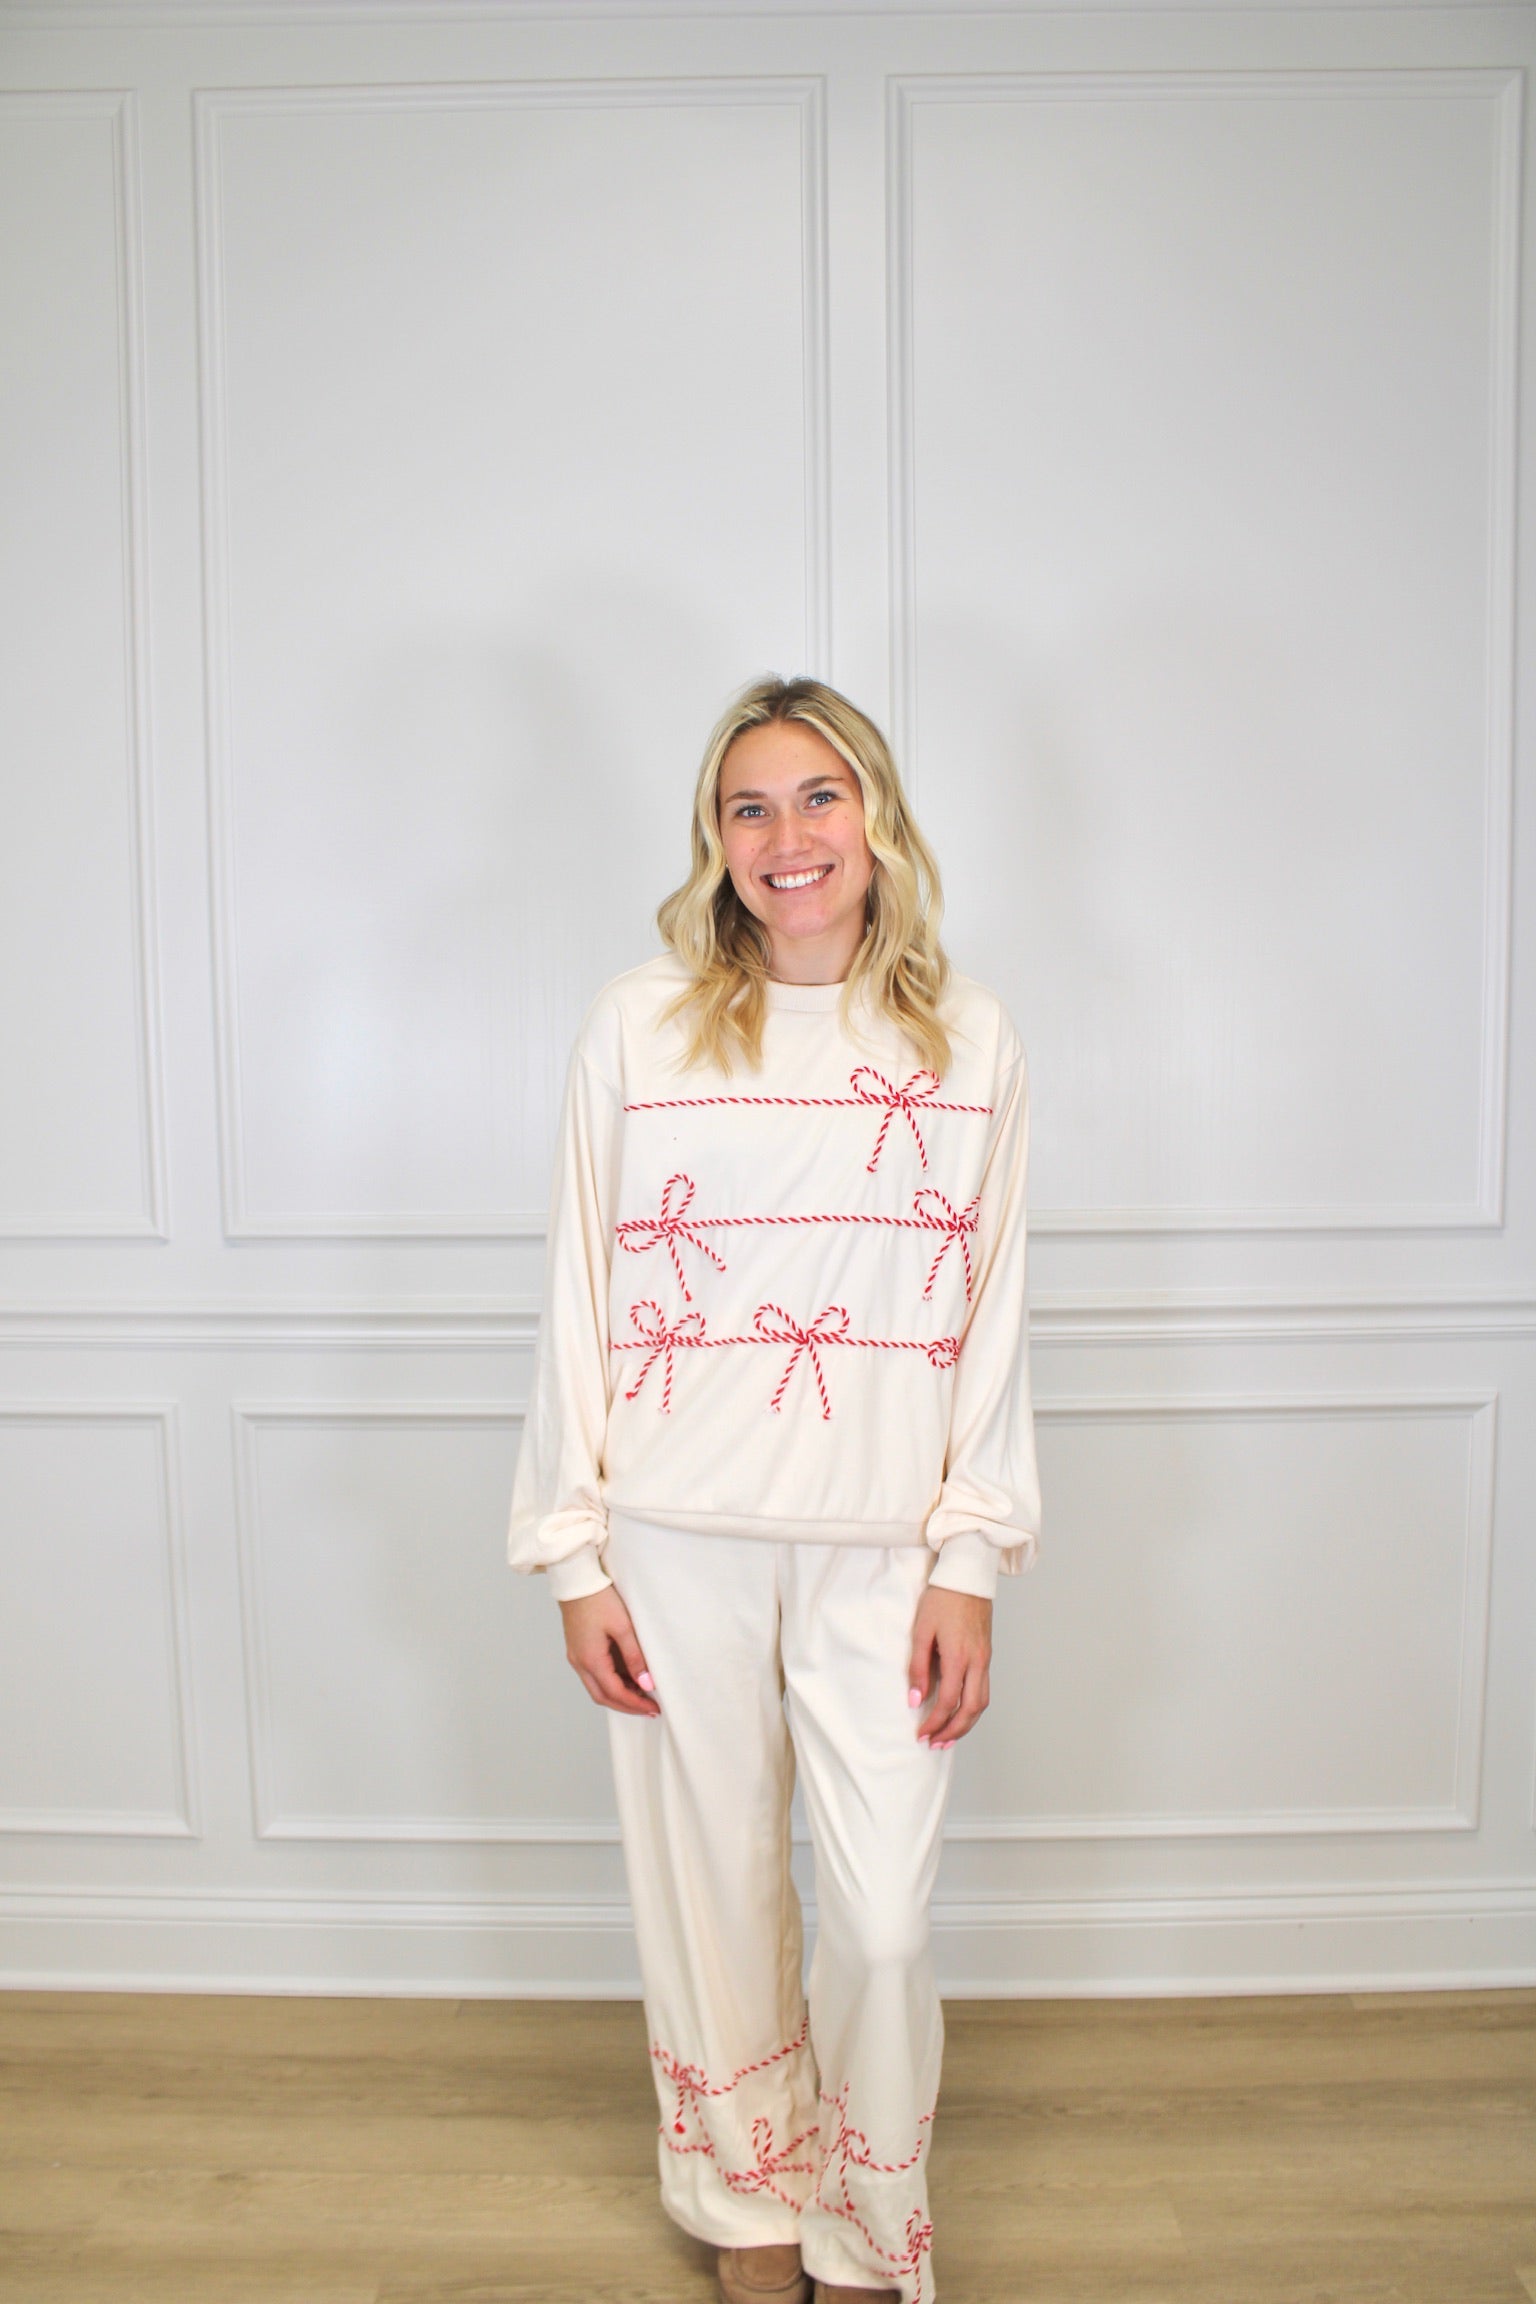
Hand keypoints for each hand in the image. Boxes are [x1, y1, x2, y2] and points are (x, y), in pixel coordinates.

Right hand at [558, 1584, 660, 1717]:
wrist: (577, 1580)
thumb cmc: (600, 1599)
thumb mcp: (623, 1627)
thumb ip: (635, 1657)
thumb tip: (646, 1684)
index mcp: (590, 1660)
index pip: (614, 1693)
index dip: (634, 1704)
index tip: (653, 1709)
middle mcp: (579, 1663)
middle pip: (602, 1696)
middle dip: (626, 1706)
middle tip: (648, 1709)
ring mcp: (576, 1656)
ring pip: (596, 1687)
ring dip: (618, 1695)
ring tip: (641, 1694)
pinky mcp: (577, 1649)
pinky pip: (593, 1675)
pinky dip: (610, 1682)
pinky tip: (626, 1678)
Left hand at [907, 1586, 991, 1749]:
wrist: (967, 1576)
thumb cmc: (942, 1599)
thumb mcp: (921, 1630)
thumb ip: (917, 1666)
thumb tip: (914, 1699)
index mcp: (958, 1656)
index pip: (948, 1701)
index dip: (934, 1722)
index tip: (921, 1734)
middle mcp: (977, 1661)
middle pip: (971, 1709)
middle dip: (953, 1731)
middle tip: (935, 1744)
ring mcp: (985, 1658)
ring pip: (982, 1702)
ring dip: (966, 1723)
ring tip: (948, 1736)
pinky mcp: (987, 1654)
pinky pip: (984, 1689)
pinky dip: (973, 1707)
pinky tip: (960, 1711)